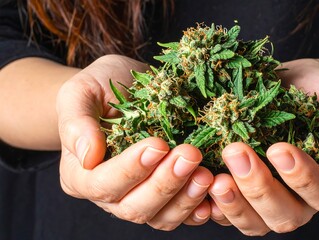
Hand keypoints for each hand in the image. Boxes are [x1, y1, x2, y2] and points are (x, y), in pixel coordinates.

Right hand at [56, 54, 212, 229]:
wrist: (126, 89)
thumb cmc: (101, 88)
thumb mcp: (81, 92)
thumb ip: (77, 122)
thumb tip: (88, 154)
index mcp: (81, 174)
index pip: (103, 183)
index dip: (131, 169)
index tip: (158, 144)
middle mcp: (110, 196)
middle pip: (134, 207)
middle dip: (165, 183)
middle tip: (189, 155)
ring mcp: (140, 199)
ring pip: (161, 217)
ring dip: (186, 198)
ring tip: (206, 174)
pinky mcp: (166, 198)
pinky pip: (182, 215)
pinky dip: (199, 208)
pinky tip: (215, 194)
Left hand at [208, 59, 318, 235]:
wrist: (297, 85)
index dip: (302, 177)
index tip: (279, 148)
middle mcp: (305, 201)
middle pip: (286, 215)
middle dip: (259, 187)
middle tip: (236, 152)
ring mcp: (274, 201)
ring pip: (257, 223)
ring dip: (235, 204)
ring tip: (215, 178)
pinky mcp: (246, 196)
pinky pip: (231, 214)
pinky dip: (216, 207)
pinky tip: (202, 187)